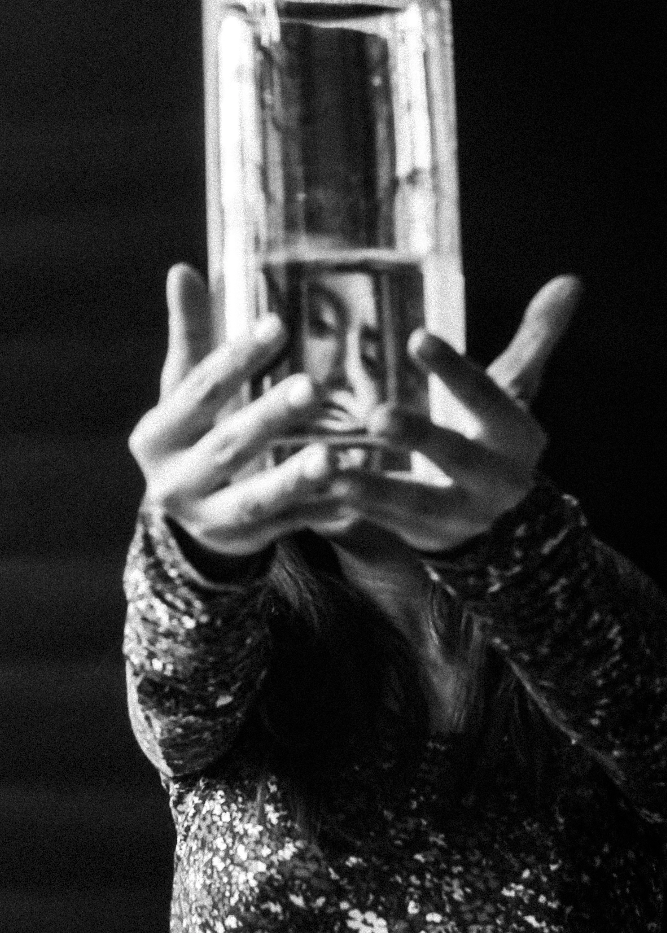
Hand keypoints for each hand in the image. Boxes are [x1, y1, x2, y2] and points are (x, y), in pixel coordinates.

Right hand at [129, 264, 343, 556]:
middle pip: (226, 445)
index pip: (198, 390)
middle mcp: (173, 481)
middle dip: (269, 418)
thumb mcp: (184, 391)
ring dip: (295, 479)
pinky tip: (358, 495)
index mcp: (157, 435)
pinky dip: (322, 512)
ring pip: (255, 499)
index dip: (237, 358)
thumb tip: (183, 270)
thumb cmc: (194, 433)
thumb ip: (191, 337)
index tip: (279, 325)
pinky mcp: (246, 544)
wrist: (189, 513)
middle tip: (314, 388)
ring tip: (335, 456)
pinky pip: (289, 527)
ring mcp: (209, 519)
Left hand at [311, 276, 581, 552]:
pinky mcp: (428, 538)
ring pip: (418, 503)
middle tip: (378, 416)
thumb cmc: (496, 438)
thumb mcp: (516, 392)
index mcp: (516, 435)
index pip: (488, 397)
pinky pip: (389, 526)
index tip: (417, 337)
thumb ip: (534, 340)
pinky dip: (356, 510)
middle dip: (420, 438)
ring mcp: (463, 515)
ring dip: (376, 488)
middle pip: (458, 456)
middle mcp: (497, 479)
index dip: (456, 370)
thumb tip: (569, 281)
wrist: (506, 522)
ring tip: (335, 472)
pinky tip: (322, 491)